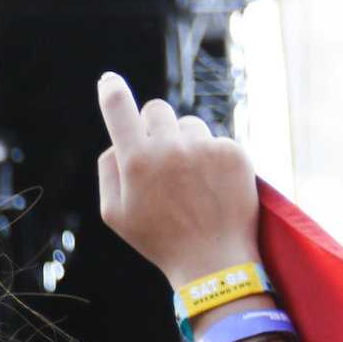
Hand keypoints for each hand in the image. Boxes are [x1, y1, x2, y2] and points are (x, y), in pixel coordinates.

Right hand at [95, 72, 262, 290]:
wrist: (213, 259)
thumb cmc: (158, 239)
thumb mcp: (115, 214)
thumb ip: (109, 171)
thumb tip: (117, 141)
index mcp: (136, 162)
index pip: (119, 110)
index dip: (112, 92)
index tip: (109, 81)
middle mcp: (170, 148)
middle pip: (156, 109)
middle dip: (153, 126)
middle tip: (158, 155)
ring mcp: (204, 148)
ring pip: (188, 125)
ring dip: (184, 143)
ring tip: (188, 180)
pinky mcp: (233, 152)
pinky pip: (215, 140)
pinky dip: (210, 158)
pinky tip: (210, 185)